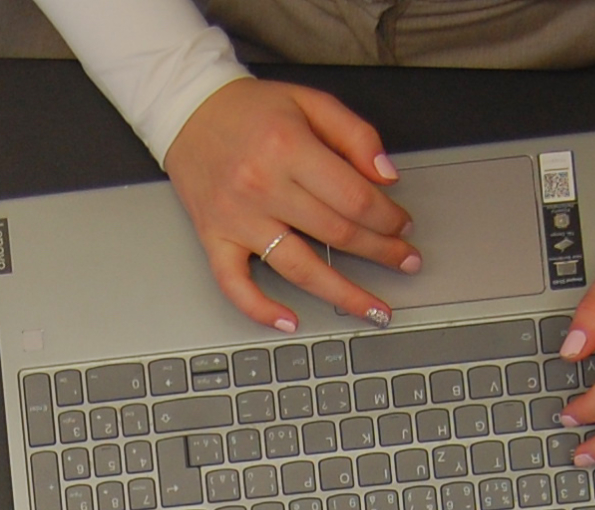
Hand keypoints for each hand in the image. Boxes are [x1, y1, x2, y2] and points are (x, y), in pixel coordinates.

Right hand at [163, 79, 415, 333]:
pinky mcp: (215, 238)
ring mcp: (237, 219)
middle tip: (404, 262)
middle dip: (379, 252)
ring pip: (298, 268)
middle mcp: (262, 186)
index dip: (388, 218)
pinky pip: (236, 285)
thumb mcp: (311, 102)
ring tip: (374, 309)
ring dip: (343, 294)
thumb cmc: (251, 109)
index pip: (354, 197)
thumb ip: (355, 135)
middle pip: (336, 234)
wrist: (189, 111)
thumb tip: (387, 177)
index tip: (402, 226)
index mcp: (289, 148)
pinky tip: (290, 321)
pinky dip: (261, 309)